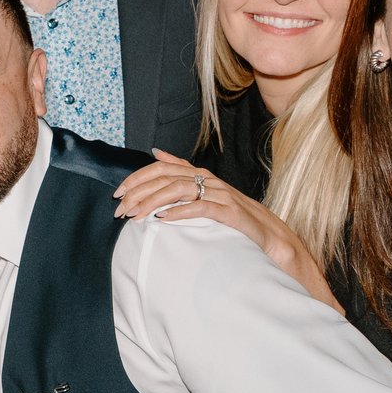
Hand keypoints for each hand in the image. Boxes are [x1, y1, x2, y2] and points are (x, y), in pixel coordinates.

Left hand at [114, 155, 335, 308]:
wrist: (273, 239)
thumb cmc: (236, 221)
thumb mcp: (206, 196)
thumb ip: (183, 175)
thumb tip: (157, 153)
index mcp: (201, 176)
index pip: (162, 167)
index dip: (138, 177)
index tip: (118, 193)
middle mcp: (210, 181)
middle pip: (167, 176)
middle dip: (139, 191)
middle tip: (120, 209)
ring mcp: (222, 195)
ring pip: (180, 189)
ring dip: (153, 202)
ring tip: (136, 216)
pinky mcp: (231, 213)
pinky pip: (202, 207)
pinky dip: (180, 212)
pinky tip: (163, 220)